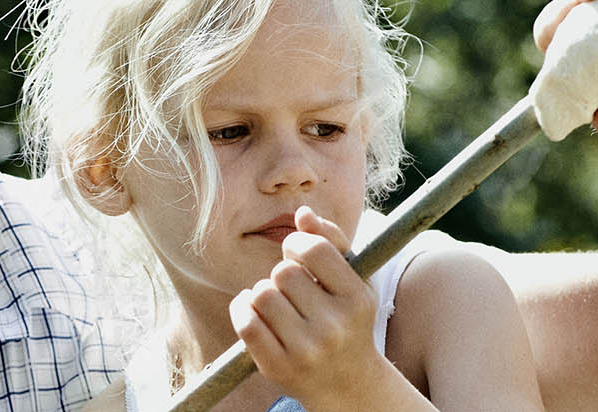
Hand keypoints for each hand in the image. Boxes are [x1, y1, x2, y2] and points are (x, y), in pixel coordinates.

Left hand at [229, 206, 389, 405]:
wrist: (347, 385)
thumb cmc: (347, 321)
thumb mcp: (353, 281)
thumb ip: (331, 241)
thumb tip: (303, 213)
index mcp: (356, 299)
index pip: (314, 250)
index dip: (296, 244)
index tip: (296, 253)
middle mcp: (333, 327)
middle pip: (282, 272)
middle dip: (281, 274)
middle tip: (291, 289)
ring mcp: (305, 351)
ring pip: (261, 295)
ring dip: (262, 293)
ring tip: (277, 303)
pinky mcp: (277, 368)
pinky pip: (245, 323)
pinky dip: (241, 309)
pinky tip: (252, 310)